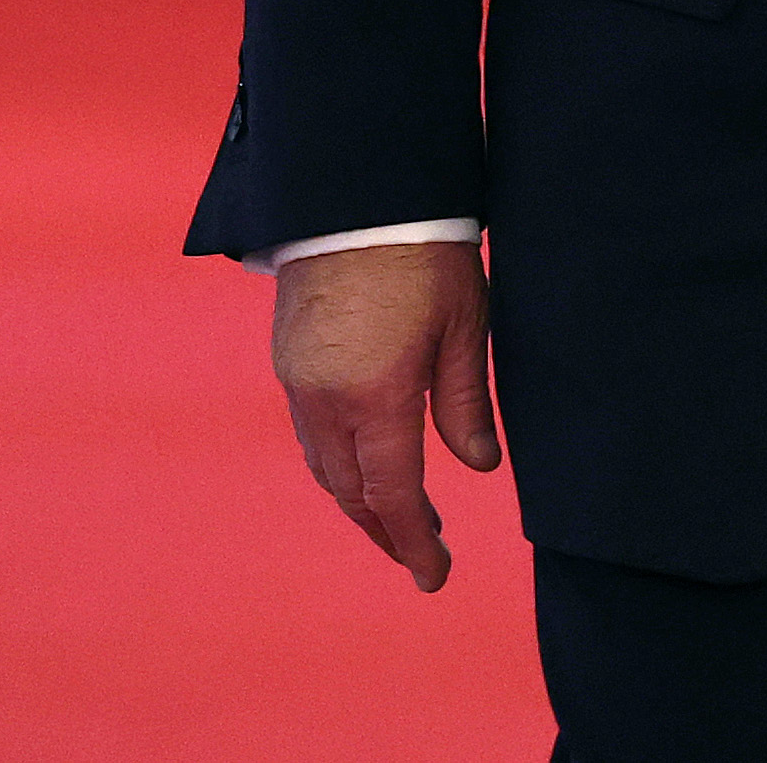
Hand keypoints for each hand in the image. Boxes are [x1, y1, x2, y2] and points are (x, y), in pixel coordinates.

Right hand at [273, 237, 496, 588]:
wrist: (355, 190)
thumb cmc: (424, 251)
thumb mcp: (464, 325)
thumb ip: (466, 403)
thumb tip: (478, 467)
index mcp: (377, 396)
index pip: (394, 495)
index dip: (414, 542)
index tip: (434, 576)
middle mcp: (327, 399)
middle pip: (351, 491)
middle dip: (386, 529)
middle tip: (423, 551)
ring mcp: (300, 380)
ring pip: (324, 466)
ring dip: (359, 497)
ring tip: (400, 513)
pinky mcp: (288, 358)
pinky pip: (310, 432)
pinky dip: (337, 460)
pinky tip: (365, 458)